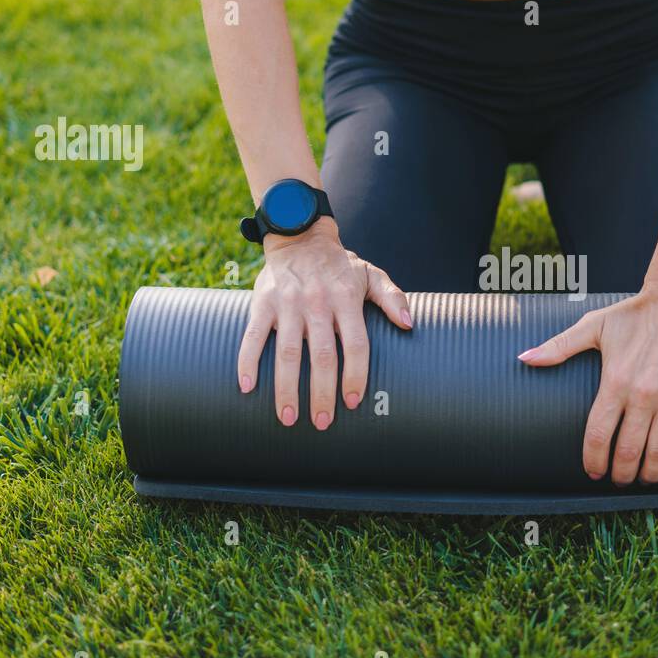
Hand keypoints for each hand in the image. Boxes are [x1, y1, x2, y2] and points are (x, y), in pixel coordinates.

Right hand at [238, 220, 411, 427]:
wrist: (298, 235)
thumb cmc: (339, 264)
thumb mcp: (371, 274)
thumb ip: (392, 298)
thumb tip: (409, 324)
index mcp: (346, 299)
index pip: (354, 343)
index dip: (355, 374)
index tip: (353, 401)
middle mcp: (317, 303)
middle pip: (321, 356)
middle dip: (321, 393)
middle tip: (322, 422)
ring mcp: (287, 304)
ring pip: (286, 352)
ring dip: (286, 388)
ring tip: (288, 417)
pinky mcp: (262, 303)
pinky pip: (252, 336)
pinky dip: (247, 361)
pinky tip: (247, 387)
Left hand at [518, 286, 657, 485]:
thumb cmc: (635, 313)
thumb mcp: (593, 327)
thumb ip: (558, 347)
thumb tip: (524, 357)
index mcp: (615, 381)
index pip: (598, 434)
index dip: (593, 460)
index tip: (593, 472)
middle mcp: (643, 394)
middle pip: (628, 450)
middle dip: (621, 473)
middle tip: (619, 480)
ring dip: (652, 474)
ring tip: (646, 481)